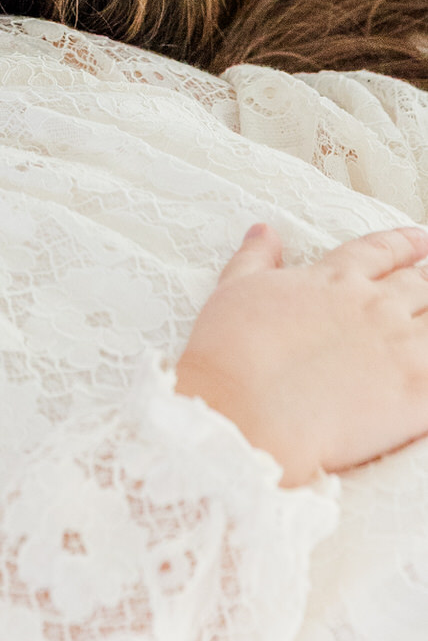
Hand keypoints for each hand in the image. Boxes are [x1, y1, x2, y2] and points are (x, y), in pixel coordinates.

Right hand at [176, 222, 427, 484]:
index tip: (420, 240)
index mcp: (333, 279)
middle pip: (417, 284)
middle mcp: (371, 304)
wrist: (246, 409)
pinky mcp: (415, 390)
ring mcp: (398, 345)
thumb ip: (256, 257)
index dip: (403, 244)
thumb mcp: (235, 289)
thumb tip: (264, 231)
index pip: (379, 252)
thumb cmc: (232, 351)